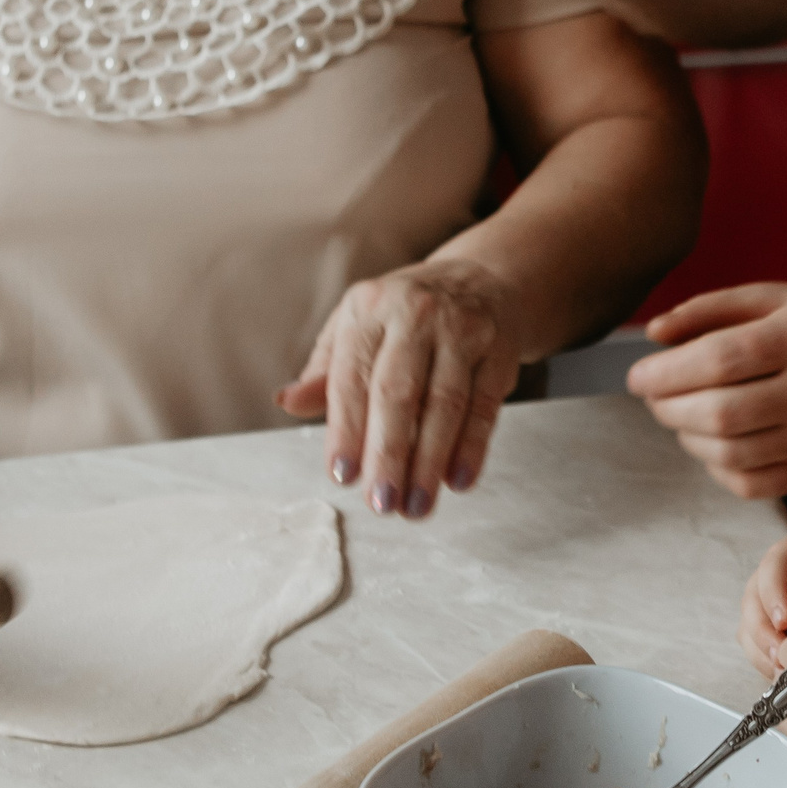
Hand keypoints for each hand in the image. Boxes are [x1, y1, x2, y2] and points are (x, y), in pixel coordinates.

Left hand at [278, 258, 520, 519]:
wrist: (482, 280)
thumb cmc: (406, 317)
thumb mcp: (357, 328)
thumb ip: (324, 372)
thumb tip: (288, 402)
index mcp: (369, 309)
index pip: (352, 377)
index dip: (346, 430)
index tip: (343, 476)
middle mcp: (415, 314)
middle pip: (398, 392)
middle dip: (389, 453)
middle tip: (381, 503)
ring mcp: (462, 329)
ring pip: (445, 403)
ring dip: (429, 461)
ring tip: (416, 506)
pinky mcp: (498, 350)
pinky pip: (484, 405)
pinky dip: (472, 447)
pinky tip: (458, 480)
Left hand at [628, 284, 786, 499]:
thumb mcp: (773, 296)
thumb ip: (710, 310)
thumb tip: (653, 335)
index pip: (720, 360)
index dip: (667, 372)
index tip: (637, 376)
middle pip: (722, 414)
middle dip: (670, 408)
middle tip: (653, 396)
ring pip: (732, 454)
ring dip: (688, 437)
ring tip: (679, 415)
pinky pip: (753, 483)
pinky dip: (718, 467)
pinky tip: (712, 443)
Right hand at [739, 530, 786, 673]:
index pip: (776, 564)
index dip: (773, 592)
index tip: (784, 621)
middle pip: (755, 599)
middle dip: (763, 630)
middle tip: (781, 657)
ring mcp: (785, 606)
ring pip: (754, 629)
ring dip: (765, 652)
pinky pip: (769, 650)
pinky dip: (775, 666)